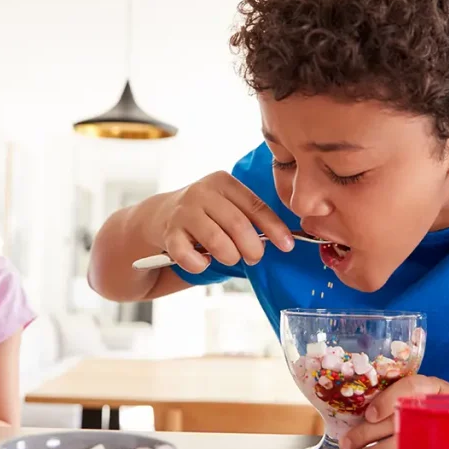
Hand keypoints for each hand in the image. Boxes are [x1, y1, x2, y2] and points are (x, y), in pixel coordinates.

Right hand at [155, 171, 294, 272]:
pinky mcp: (168, 233)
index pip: (255, 206)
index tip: (287, 246)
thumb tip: (283, 241)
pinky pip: (190, 257)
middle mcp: (202, 192)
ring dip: (229, 257)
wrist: (161, 215)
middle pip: (238, 225)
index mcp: (223, 182)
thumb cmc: (204, 213)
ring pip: (217, 242)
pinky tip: (203, 261)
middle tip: (254, 257)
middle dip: (252, 248)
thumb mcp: (227, 205)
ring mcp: (183, 212)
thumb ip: (250, 217)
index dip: (274, 228)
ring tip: (229, 258)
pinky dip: (200, 265)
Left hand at [339, 375, 448, 448]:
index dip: (389, 399)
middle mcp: (437, 403)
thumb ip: (400, 398)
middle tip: (349, 443)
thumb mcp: (425, 394)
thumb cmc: (444, 404)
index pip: (410, 387)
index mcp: (429, 387)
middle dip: (371, 432)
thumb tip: (364, 412)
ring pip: (409, 440)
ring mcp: (445, 426)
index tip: (370, 415)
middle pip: (401, 417)